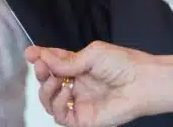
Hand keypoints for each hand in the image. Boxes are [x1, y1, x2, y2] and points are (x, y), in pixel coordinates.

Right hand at [25, 42, 153, 126]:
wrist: (141, 82)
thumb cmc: (124, 64)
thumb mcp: (93, 54)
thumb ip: (68, 60)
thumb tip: (45, 58)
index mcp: (81, 67)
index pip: (55, 63)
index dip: (42, 58)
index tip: (31, 53)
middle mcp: (78, 85)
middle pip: (48, 82)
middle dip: (41, 73)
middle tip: (41, 65)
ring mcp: (80, 102)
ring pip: (50, 102)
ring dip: (47, 90)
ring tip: (56, 80)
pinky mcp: (83, 119)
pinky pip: (61, 116)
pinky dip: (58, 104)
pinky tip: (66, 92)